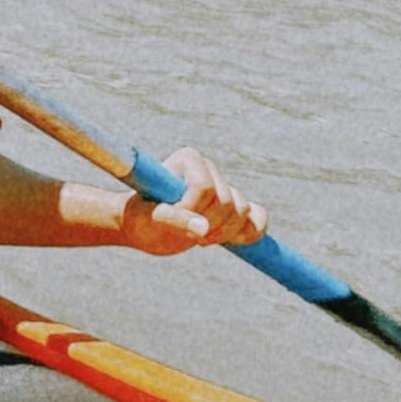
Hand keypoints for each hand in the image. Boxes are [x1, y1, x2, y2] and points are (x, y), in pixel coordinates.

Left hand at [117, 147, 264, 254]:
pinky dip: (252, 232)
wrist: (145, 229)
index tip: (169, 219)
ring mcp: (225, 188)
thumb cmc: (141, 218)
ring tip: (199, 239)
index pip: (204, 187)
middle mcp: (209, 169)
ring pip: (243, 211)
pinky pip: (258, 217)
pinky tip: (235, 241)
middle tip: (185, 235)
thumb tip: (203, 228)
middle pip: (226, 202)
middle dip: (207, 225)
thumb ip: (174, 219)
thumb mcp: (150, 219)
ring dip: (223, 233)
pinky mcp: (235, 208)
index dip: (191, 210)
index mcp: (187, 160)